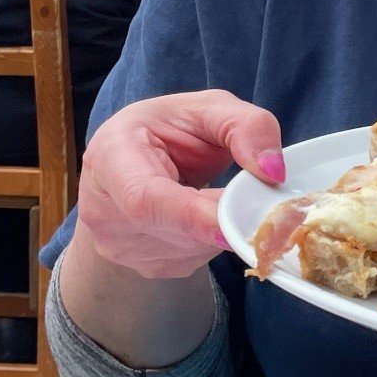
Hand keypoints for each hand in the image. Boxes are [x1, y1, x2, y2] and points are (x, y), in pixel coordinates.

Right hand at [74, 90, 284, 281]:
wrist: (131, 162)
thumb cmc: (168, 129)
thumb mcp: (207, 108)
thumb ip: (246, 126)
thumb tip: (273, 172)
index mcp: (111, 156)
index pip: (146, 199)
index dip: (193, 217)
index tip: (235, 227)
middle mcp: (103, 209)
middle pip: (177, 232)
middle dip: (226, 218)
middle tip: (258, 198)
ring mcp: (119, 246)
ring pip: (191, 251)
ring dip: (222, 229)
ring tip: (223, 194)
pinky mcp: (142, 267)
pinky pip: (193, 261)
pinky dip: (213, 240)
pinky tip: (206, 214)